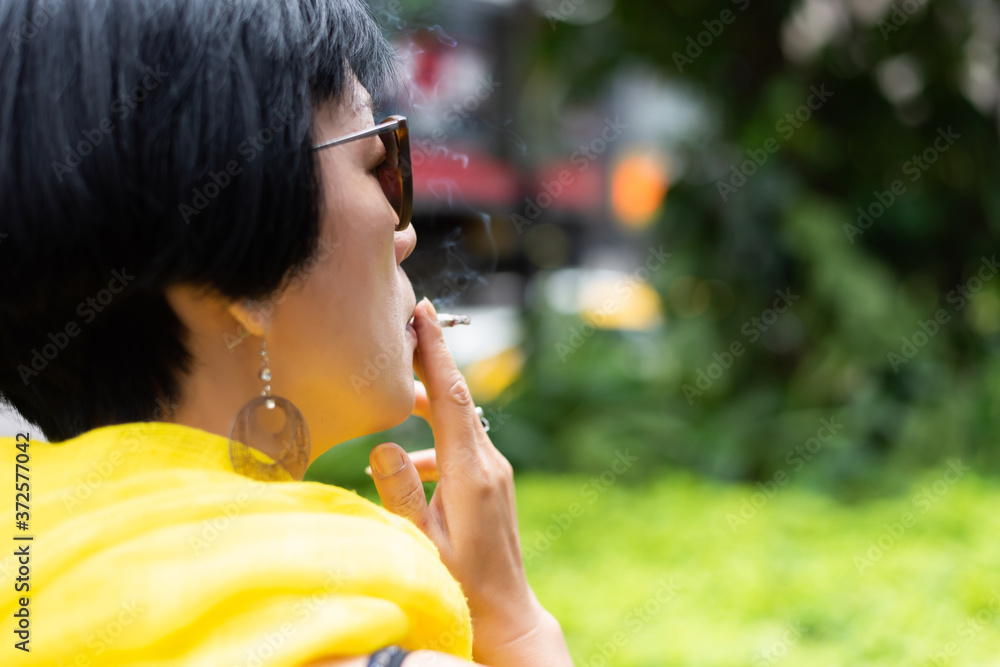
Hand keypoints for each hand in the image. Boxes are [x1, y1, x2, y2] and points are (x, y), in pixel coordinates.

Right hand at [368, 298, 571, 665]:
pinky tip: (408, 465)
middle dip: (430, 362)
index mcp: (471, 474)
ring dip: (428, 405)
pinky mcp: (493, 483)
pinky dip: (434, 442)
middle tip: (404, 329)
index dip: (436, 353)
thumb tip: (383, 443)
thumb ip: (400, 493)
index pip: (452, 399)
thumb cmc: (462, 586)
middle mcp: (489, 464)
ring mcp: (495, 472)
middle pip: (457, 399)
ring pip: (458, 422)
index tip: (423, 312)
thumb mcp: (421, 543)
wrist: (508, 616)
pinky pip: (460, 447)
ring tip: (395, 395)